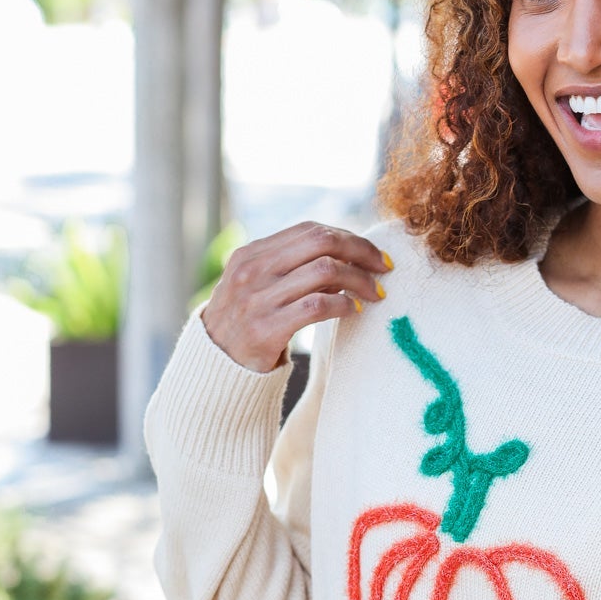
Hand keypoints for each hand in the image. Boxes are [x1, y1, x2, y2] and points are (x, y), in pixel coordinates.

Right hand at [200, 221, 392, 374]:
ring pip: (325, 271)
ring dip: (359, 280)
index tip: (373, 254)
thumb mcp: (259, 287)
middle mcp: (253, 270)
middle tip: (385, 268)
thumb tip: (345, 257)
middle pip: (321, 242)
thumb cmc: (247, 326)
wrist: (215, 368)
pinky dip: (343, 305)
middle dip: (361, 251)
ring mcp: (257, 298)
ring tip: (376, 293)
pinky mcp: (266, 328)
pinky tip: (354, 310)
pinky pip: (317, 306)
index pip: (310, 231)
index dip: (349, 237)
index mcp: (251, 254)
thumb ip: (292, 270)